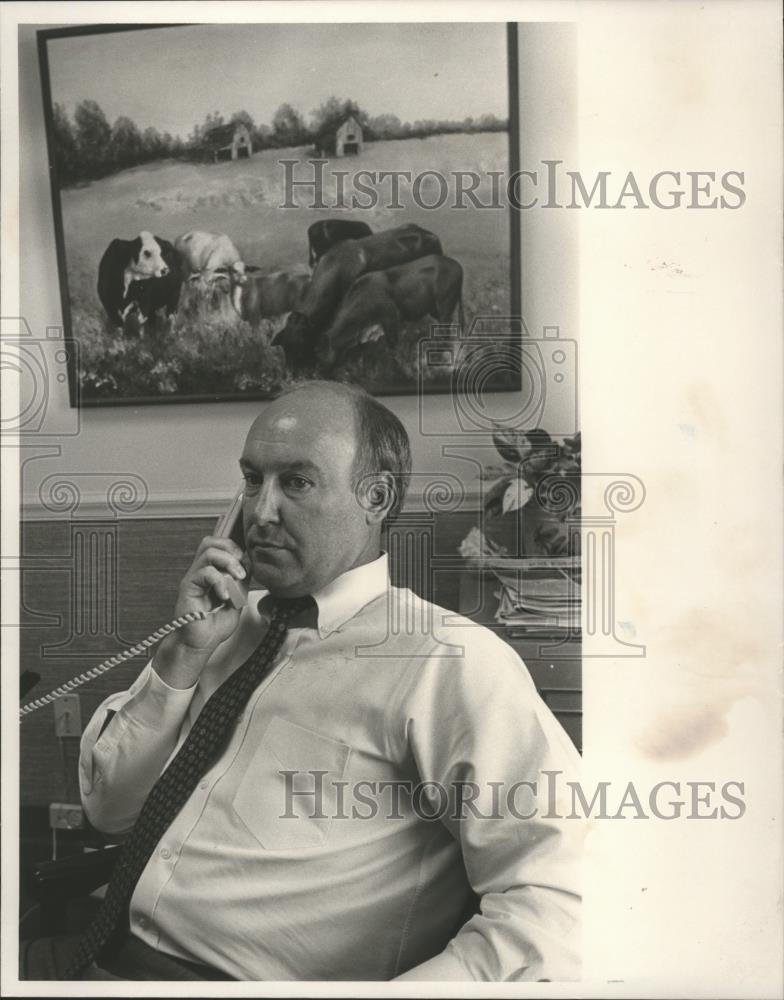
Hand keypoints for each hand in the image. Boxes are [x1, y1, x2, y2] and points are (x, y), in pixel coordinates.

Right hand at [155, 536, 248, 688]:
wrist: (201, 644)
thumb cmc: (215, 625)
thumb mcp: (237, 600)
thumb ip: (242, 583)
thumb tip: (248, 565)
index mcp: (212, 572)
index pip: (220, 545)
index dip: (235, 550)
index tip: (246, 568)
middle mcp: (201, 572)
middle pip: (210, 541)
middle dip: (231, 550)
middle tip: (240, 570)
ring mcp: (194, 578)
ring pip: (208, 551)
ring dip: (228, 563)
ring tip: (236, 579)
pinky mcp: (188, 587)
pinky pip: (205, 572)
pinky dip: (220, 581)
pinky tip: (225, 595)